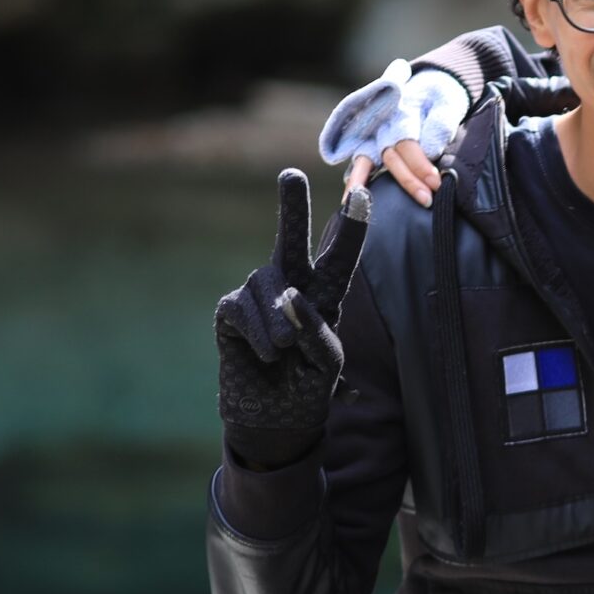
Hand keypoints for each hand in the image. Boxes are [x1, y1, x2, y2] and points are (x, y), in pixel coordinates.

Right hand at [214, 168, 369, 467]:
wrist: (275, 420)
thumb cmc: (308, 386)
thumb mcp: (328, 362)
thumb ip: (317, 328)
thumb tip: (288, 295)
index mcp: (325, 293)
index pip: (340, 256)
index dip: (351, 226)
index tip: (362, 192)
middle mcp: (291, 285)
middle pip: (290, 239)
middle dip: (291, 206)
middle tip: (291, 174)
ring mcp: (258, 295)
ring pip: (268, 286)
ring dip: (279, 322)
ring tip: (284, 351)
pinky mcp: (231, 311)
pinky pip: (244, 309)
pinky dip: (260, 334)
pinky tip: (267, 356)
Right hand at [318, 59, 462, 208]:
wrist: (427, 86)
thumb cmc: (439, 98)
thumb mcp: (448, 102)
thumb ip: (441, 122)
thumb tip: (432, 150)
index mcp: (402, 110)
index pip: (408, 142)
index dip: (420, 165)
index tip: (436, 183)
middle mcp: (382, 122)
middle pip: (390, 155)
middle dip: (407, 180)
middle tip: (426, 200)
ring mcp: (372, 133)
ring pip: (366, 160)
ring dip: (365, 185)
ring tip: (361, 207)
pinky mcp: (368, 143)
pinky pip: (359, 163)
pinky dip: (354, 181)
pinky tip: (349, 201)